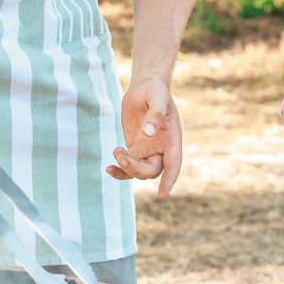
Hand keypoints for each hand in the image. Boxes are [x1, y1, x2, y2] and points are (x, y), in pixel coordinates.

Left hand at [105, 76, 181, 199]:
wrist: (144, 88)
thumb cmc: (155, 91)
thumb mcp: (158, 97)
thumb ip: (155, 114)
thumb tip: (148, 133)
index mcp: (172, 139)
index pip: (174, 164)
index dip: (169, 180)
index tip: (162, 195)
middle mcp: (162, 149)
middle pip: (152, 171)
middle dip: (136, 169)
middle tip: (121, 155)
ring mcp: (148, 151)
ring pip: (139, 172)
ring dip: (126, 168)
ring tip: (117, 151)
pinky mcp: (135, 148)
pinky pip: (128, 166)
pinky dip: (119, 170)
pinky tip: (109, 167)